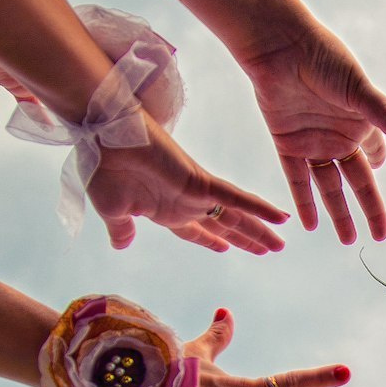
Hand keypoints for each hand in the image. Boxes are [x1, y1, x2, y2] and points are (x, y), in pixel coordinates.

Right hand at [0, 18, 288, 255]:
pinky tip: (282, 218)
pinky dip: (260, 208)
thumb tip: (120, 246)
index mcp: (165, 210)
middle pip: (224, 225)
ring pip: (237, 216)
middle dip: (245, 239)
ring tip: (281, 244)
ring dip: (260, 231)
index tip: (227, 248)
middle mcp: (186, 202)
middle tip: (268, 250)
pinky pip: (238, 199)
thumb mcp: (111, 209)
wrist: (104, 136)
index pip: (196, 230)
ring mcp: (196, 192)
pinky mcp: (202, 182)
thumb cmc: (103, 166)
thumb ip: (121, 229)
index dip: (212, 240)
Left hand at [240, 22, 385, 239]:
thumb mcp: (358, 89)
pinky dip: (304, 202)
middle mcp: (338, 136)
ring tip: (346, 240)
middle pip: (356, 181)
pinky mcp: (287, 143)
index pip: (374, 154)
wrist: (279, 45)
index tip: (381, 177)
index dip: (378, 166)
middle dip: (367, 208)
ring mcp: (313, 142)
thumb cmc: (323, 57)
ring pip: (329, 187)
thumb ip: (384, 115)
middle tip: (378, 236)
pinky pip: (297, 180)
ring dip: (338, 213)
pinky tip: (310, 224)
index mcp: (360, 122)